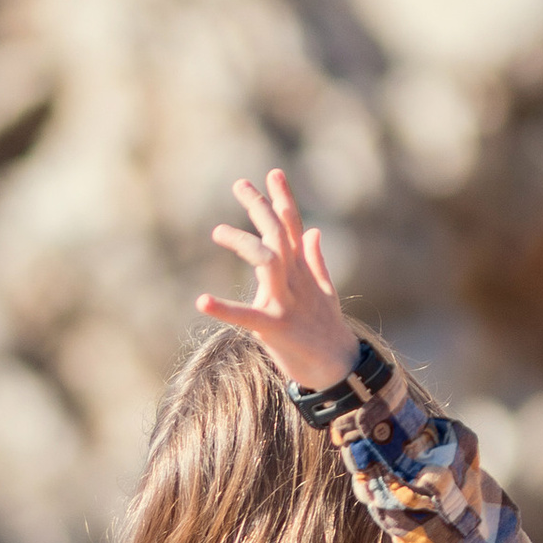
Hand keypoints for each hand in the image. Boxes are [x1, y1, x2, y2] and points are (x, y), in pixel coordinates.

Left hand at [200, 169, 361, 388]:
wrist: (339, 368)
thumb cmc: (326, 332)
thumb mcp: (324, 292)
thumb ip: (316, 261)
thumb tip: (314, 231)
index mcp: (303, 271)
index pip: (294, 227)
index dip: (283, 199)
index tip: (272, 174)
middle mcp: (295, 280)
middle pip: (279, 234)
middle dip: (260, 207)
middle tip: (240, 184)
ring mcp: (286, 302)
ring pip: (268, 260)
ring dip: (243, 243)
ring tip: (217, 231)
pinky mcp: (275, 327)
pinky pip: (247, 315)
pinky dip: (224, 309)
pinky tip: (202, 301)